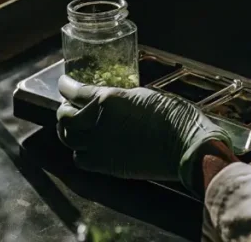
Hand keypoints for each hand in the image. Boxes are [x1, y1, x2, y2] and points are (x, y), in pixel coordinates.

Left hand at [56, 75, 232, 194]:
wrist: (186, 145)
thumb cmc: (173, 116)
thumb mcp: (142, 95)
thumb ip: (118, 99)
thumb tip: (106, 102)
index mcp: (108, 100)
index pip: (74, 92)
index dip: (65, 87)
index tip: (64, 85)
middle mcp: (98, 122)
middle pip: (65, 118)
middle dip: (64, 112)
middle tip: (68, 109)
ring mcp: (101, 146)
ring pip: (69, 139)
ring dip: (68, 132)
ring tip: (74, 129)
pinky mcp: (107, 165)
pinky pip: (81, 160)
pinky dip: (80, 153)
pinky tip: (88, 148)